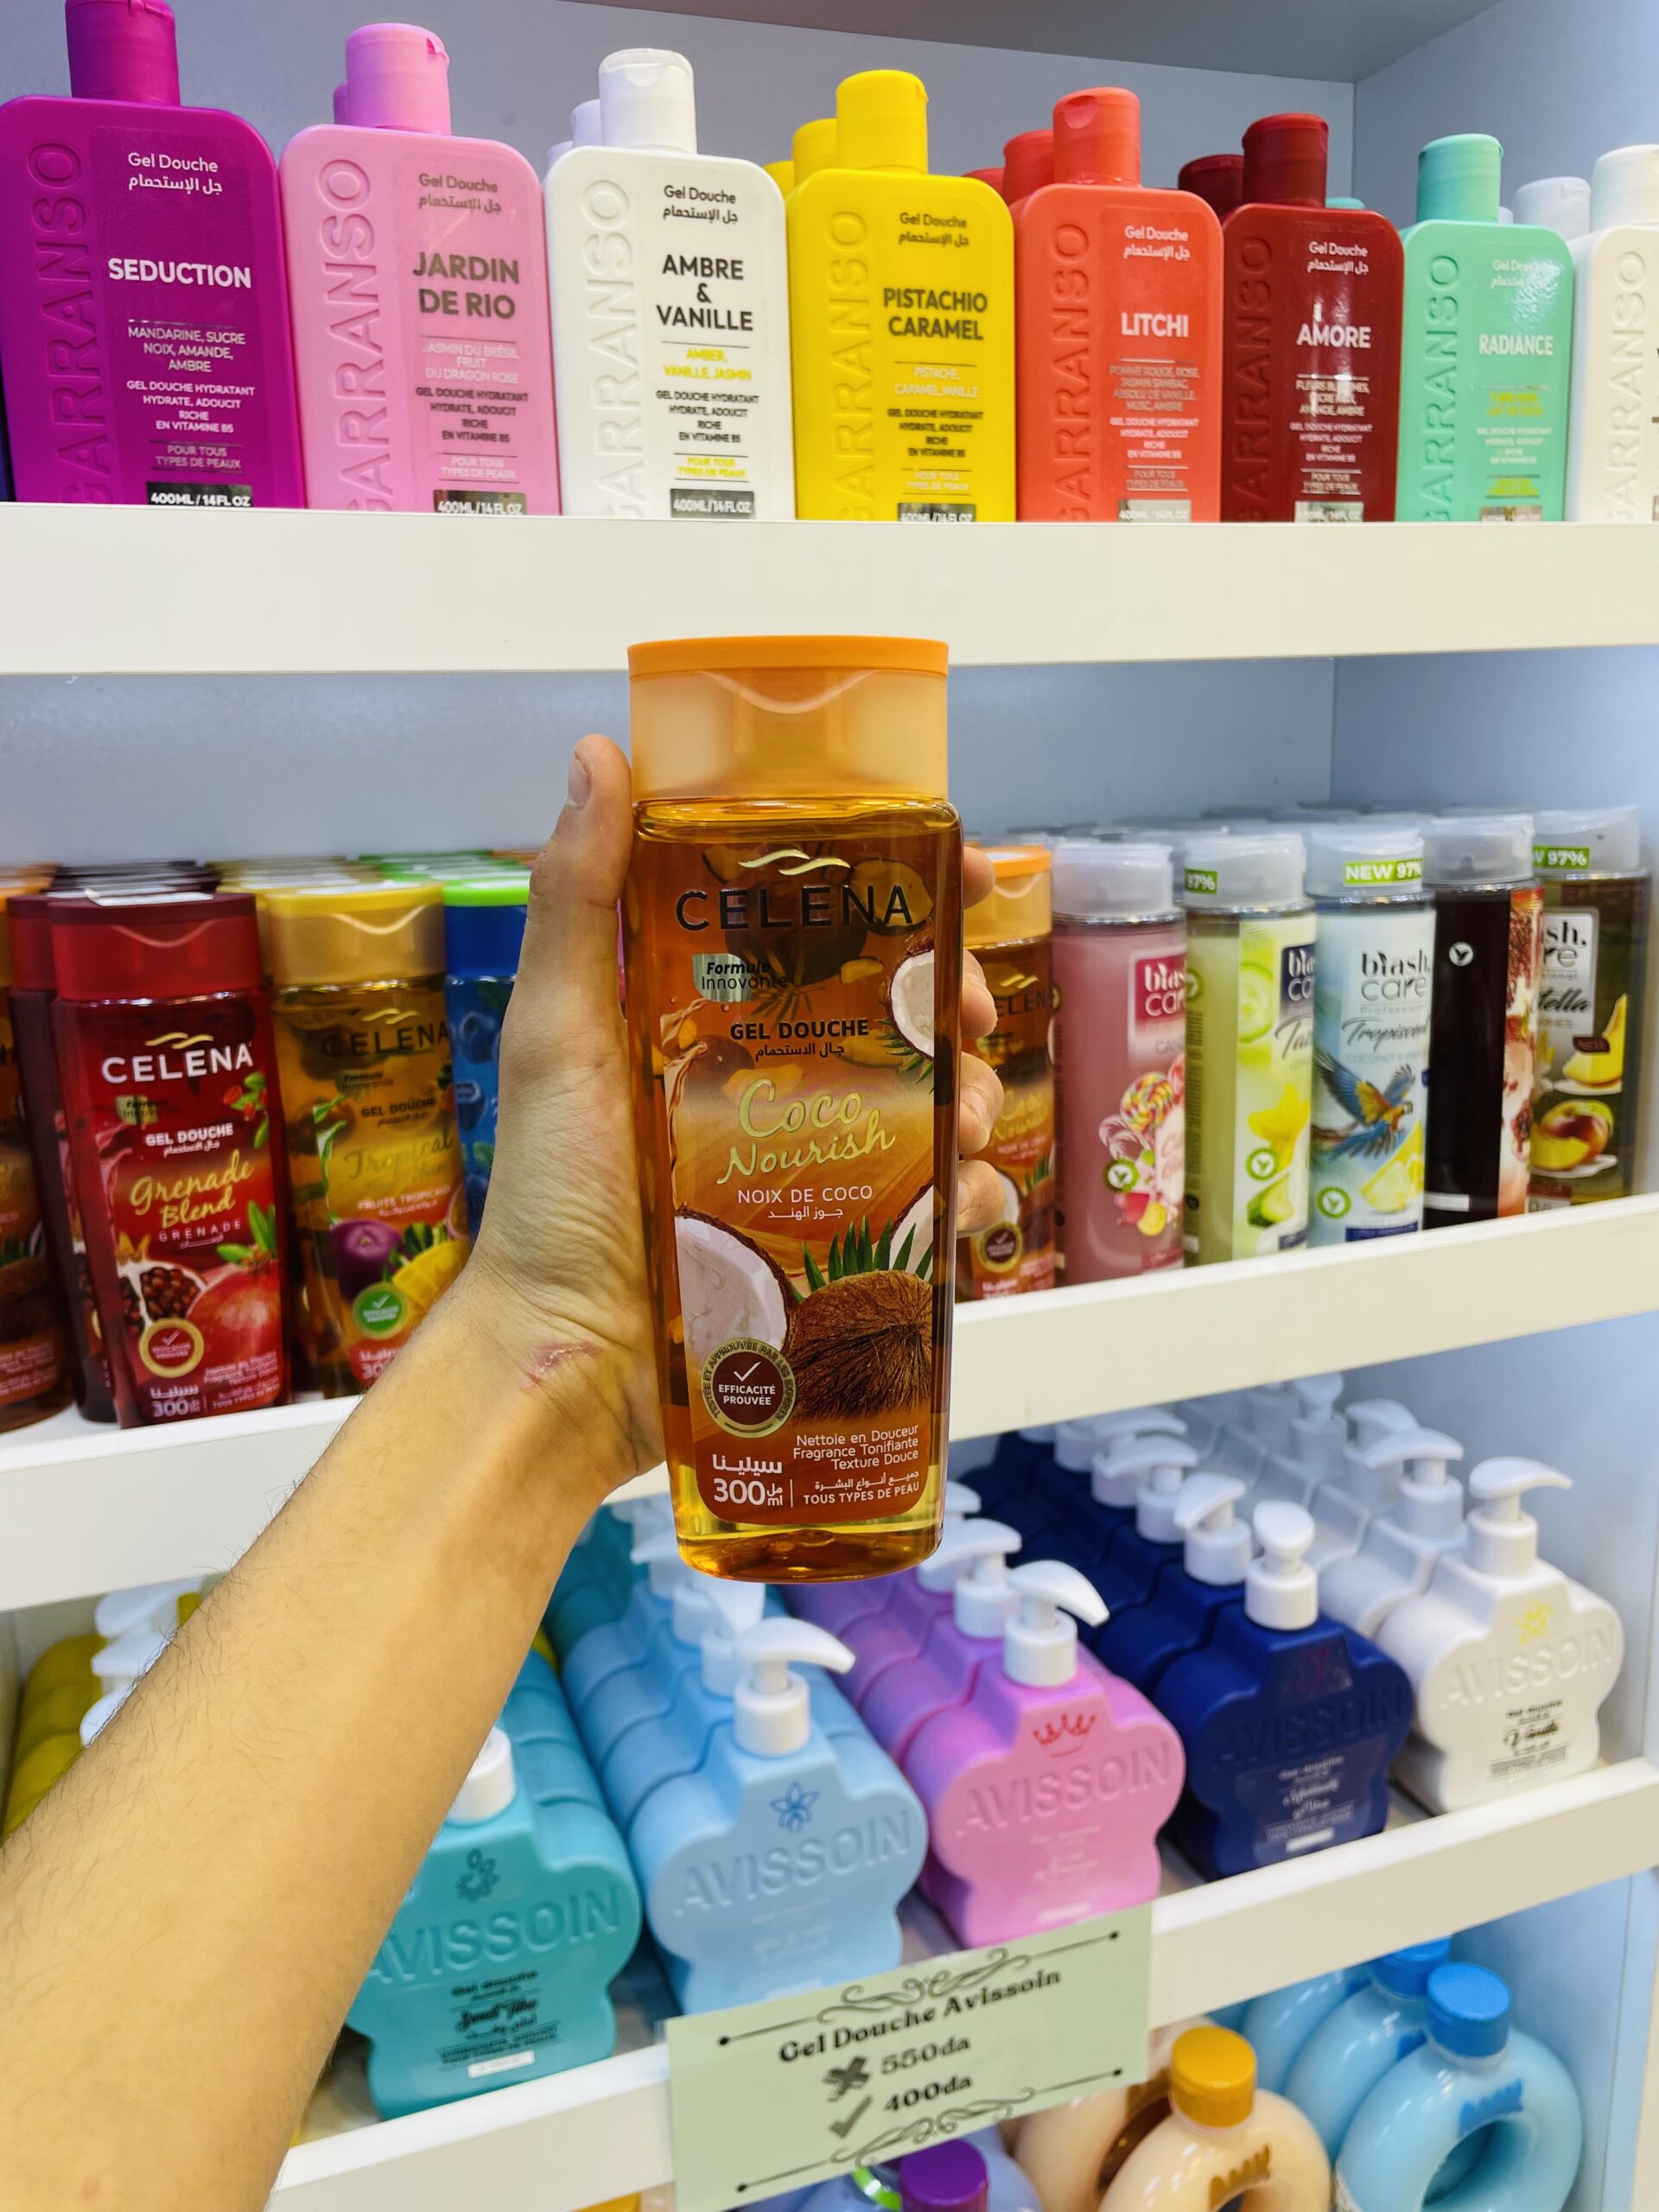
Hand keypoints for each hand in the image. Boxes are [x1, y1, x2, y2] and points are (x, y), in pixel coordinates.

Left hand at [465, 735, 1004, 1500]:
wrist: (568, 1356)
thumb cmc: (551, 1192)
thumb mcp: (560, 1031)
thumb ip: (578, 899)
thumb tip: (598, 754)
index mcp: (709, 1010)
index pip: (820, 924)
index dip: (901, 886)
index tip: (963, 868)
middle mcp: (768, 1075)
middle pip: (895, 1010)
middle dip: (950, 1000)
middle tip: (963, 1016)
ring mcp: (810, 1162)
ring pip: (930, 1105)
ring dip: (968, 1099)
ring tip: (959, 1124)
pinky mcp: (840, 1245)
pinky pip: (932, 1212)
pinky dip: (967, 1201)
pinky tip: (963, 1205)